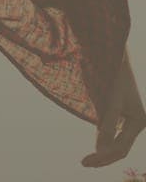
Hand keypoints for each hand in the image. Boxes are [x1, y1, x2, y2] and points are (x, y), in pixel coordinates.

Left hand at [84, 52, 143, 166]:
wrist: (114, 59)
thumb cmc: (112, 78)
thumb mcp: (110, 101)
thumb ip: (106, 124)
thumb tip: (100, 149)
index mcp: (138, 121)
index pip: (120, 148)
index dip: (103, 157)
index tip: (86, 161)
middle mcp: (136, 123)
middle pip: (120, 149)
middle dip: (103, 158)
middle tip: (84, 163)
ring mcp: (129, 121)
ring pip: (117, 144)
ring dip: (104, 154)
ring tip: (88, 161)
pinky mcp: (121, 116)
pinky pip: (114, 135)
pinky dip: (104, 144)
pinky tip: (95, 149)